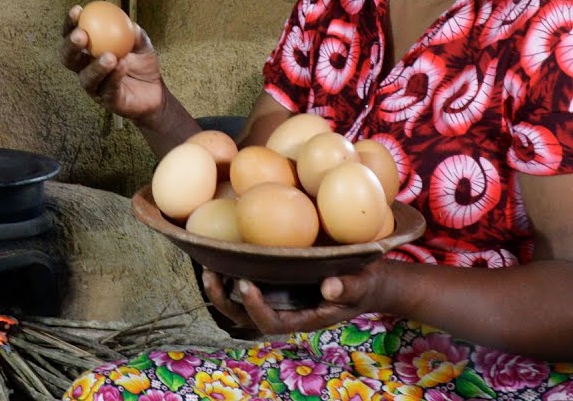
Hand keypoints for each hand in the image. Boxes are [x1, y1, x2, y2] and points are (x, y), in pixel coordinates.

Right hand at [59, 5, 163, 120]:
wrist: (155, 91)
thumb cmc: (143, 64)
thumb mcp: (141, 43)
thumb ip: (133, 32)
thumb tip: (125, 20)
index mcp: (88, 52)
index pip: (72, 36)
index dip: (70, 23)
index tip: (77, 10)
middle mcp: (85, 69)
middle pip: (68, 59)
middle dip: (71, 46)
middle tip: (81, 35)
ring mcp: (94, 87)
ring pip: (86, 77)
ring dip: (96, 66)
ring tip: (110, 56)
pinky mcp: (107, 101)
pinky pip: (107, 89)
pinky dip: (114, 76)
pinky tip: (122, 66)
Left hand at [201, 261, 389, 334]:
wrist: (366, 279)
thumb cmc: (365, 283)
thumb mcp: (363, 285)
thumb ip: (349, 287)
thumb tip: (329, 286)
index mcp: (302, 318)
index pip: (271, 323)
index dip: (255, 308)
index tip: (245, 284)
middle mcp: (283, 311)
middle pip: (245, 317)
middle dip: (224, 300)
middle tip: (210, 275)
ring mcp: (275, 298)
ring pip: (238, 303)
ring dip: (219, 288)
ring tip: (206, 264)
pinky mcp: (273, 282)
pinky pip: (245, 282)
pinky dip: (229, 271)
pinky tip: (218, 249)